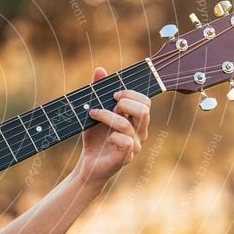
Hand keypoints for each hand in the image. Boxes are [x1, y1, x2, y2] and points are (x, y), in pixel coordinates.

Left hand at [77, 66, 150, 186]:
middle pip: (144, 110)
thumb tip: (99, 69)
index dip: (131, 94)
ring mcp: (135, 145)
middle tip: (110, 101)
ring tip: (92, 114)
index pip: (145, 101)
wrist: (89, 164)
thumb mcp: (94, 112)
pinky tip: (105, 138)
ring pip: (128, 125)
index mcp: (136, 120)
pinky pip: (125, 141)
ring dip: (107, 116)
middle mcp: (140, 132)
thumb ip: (98, 91)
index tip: (114, 94)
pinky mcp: (126, 157)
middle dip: (126, 102)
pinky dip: (112, 136)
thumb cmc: (94, 138)